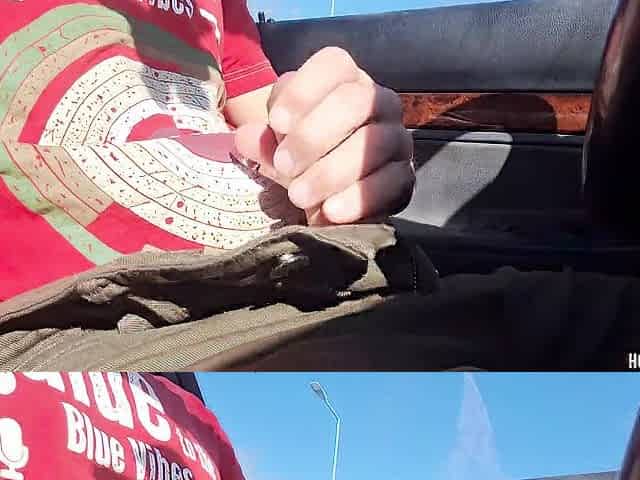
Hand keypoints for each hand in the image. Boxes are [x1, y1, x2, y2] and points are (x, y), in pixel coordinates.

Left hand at [234, 47, 414, 224]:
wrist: (330, 203)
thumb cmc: (305, 162)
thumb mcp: (279, 150)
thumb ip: (264, 142)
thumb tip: (245, 138)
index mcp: (345, 82)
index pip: (334, 64)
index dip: (304, 90)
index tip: (276, 123)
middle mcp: (378, 103)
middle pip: (355, 100)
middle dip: (313, 135)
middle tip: (283, 165)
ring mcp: (397, 139)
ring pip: (373, 142)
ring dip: (330, 171)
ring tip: (298, 195)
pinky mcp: (405, 177)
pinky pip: (391, 182)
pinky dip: (357, 198)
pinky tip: (330, 211)